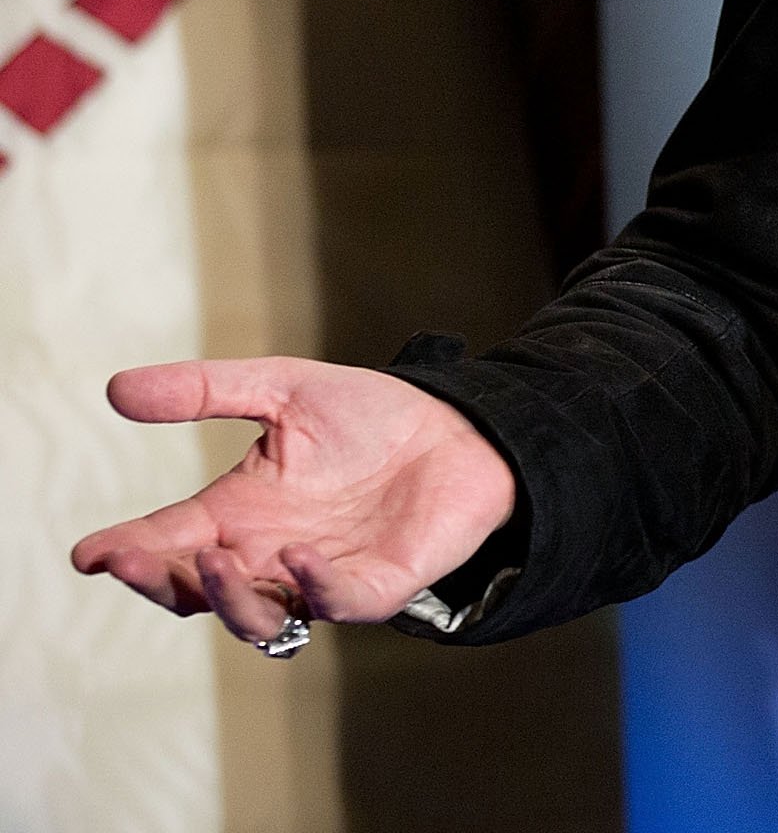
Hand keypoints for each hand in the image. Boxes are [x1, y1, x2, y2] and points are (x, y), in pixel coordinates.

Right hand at [70, 358, 515, 643]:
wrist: (463, 428)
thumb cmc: (372, 417)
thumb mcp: (283, 388)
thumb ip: (205, 390)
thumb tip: (117, 389)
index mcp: (239, 513)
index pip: (168, 541)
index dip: (127, 550)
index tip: (89, 552)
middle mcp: (270, 554)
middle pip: (197, 592)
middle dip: (159, 581)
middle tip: (131, 559)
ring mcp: (321, 576)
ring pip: (258, 615)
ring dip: (229, 596)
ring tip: (212, 559)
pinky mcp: (378, 585)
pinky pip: (337, 602)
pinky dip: (314, 587)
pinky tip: (297, 556)